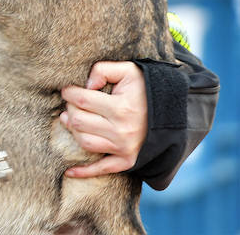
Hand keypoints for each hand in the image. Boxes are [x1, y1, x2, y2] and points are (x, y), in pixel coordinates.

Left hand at [60, 61, 147, 177]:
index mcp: (121, 108)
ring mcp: (124, 148)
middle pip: (79, 121)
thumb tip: (86, 85)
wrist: (172, 111)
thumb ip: (103, 70)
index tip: (67, 90)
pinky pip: (102, 169)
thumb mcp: (128, 70)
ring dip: (73, 130)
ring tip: (71, 120)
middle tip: (72, 103)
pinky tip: (69, 171)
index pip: (82, 100)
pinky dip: (84, 171)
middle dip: (70, 110)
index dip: (69, 93)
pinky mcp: (127, 160)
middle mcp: (122, 131)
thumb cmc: (145, 88)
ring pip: (84, 142)